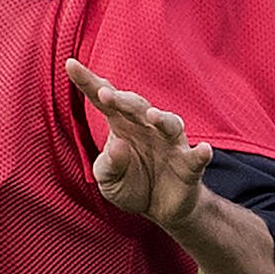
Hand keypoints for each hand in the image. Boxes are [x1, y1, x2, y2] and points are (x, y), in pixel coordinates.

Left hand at [65, 58, 212, 230]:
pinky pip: (196, 156)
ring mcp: (170, 144)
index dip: (88, 82)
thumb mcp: (108, 180)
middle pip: (135, 106)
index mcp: (120, 125)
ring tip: (152, 116)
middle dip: (121, 98)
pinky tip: (203, 149)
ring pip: (169, 123)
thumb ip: (109, 164)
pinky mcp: (189, 164)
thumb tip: (117, 144)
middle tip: (104, 93)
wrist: (160, 209)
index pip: (103, 100)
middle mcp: (146, 128)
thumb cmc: (129, 185)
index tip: (70, 64)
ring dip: (161, 118)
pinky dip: (201, 153)